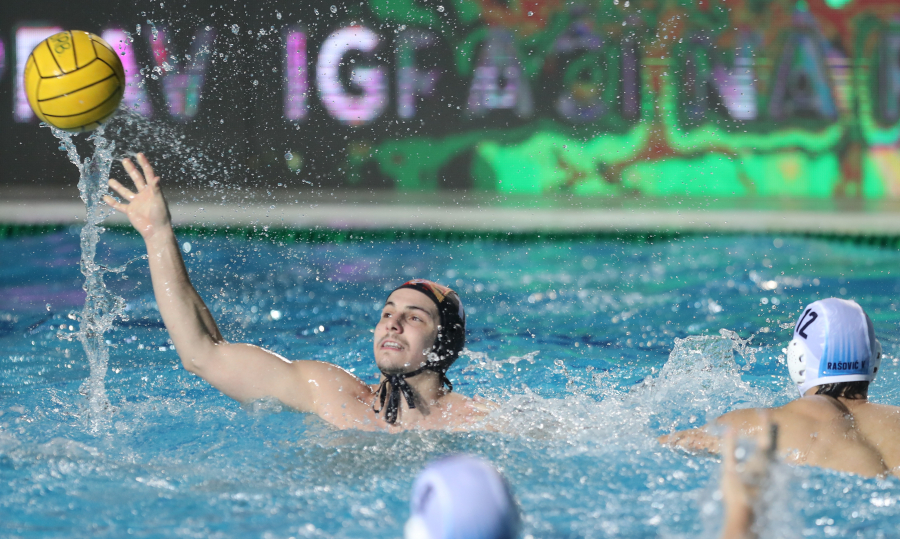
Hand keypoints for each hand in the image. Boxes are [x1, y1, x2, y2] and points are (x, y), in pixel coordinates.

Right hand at [104, 153, 171, 240]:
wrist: (155, 231)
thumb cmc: (160, 216)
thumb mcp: (159, 201)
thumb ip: (156, 189)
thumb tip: (156, 176)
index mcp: (152, 190)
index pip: (148, 174)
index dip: (144, 164)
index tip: (139, 154)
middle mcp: (144, 195)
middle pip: (136, 179)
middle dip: (131, 169)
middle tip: (124, 160)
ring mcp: (136, 203)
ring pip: (125, 192)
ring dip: (118, 186)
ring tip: (110, 179)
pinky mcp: (130, 211)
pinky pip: (119, 205)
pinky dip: (112, 202)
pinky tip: (104, 196)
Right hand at [720, 414, 776, 538]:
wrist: (747, 515)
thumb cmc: (736, 491)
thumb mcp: (729, 468)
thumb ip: (729, 447)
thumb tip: (730, 429)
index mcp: (760, 460)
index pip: (765, 436)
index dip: (765, 423)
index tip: (764, 411)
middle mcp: (770, 465)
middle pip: (774, 443)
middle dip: (771, 430)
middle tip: (770, 420)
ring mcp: (772, 474)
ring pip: (774, 454)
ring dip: (770, 442)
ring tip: (767, 435)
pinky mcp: (770, 482)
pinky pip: (772, 464)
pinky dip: (768, 455)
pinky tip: (765, 458)